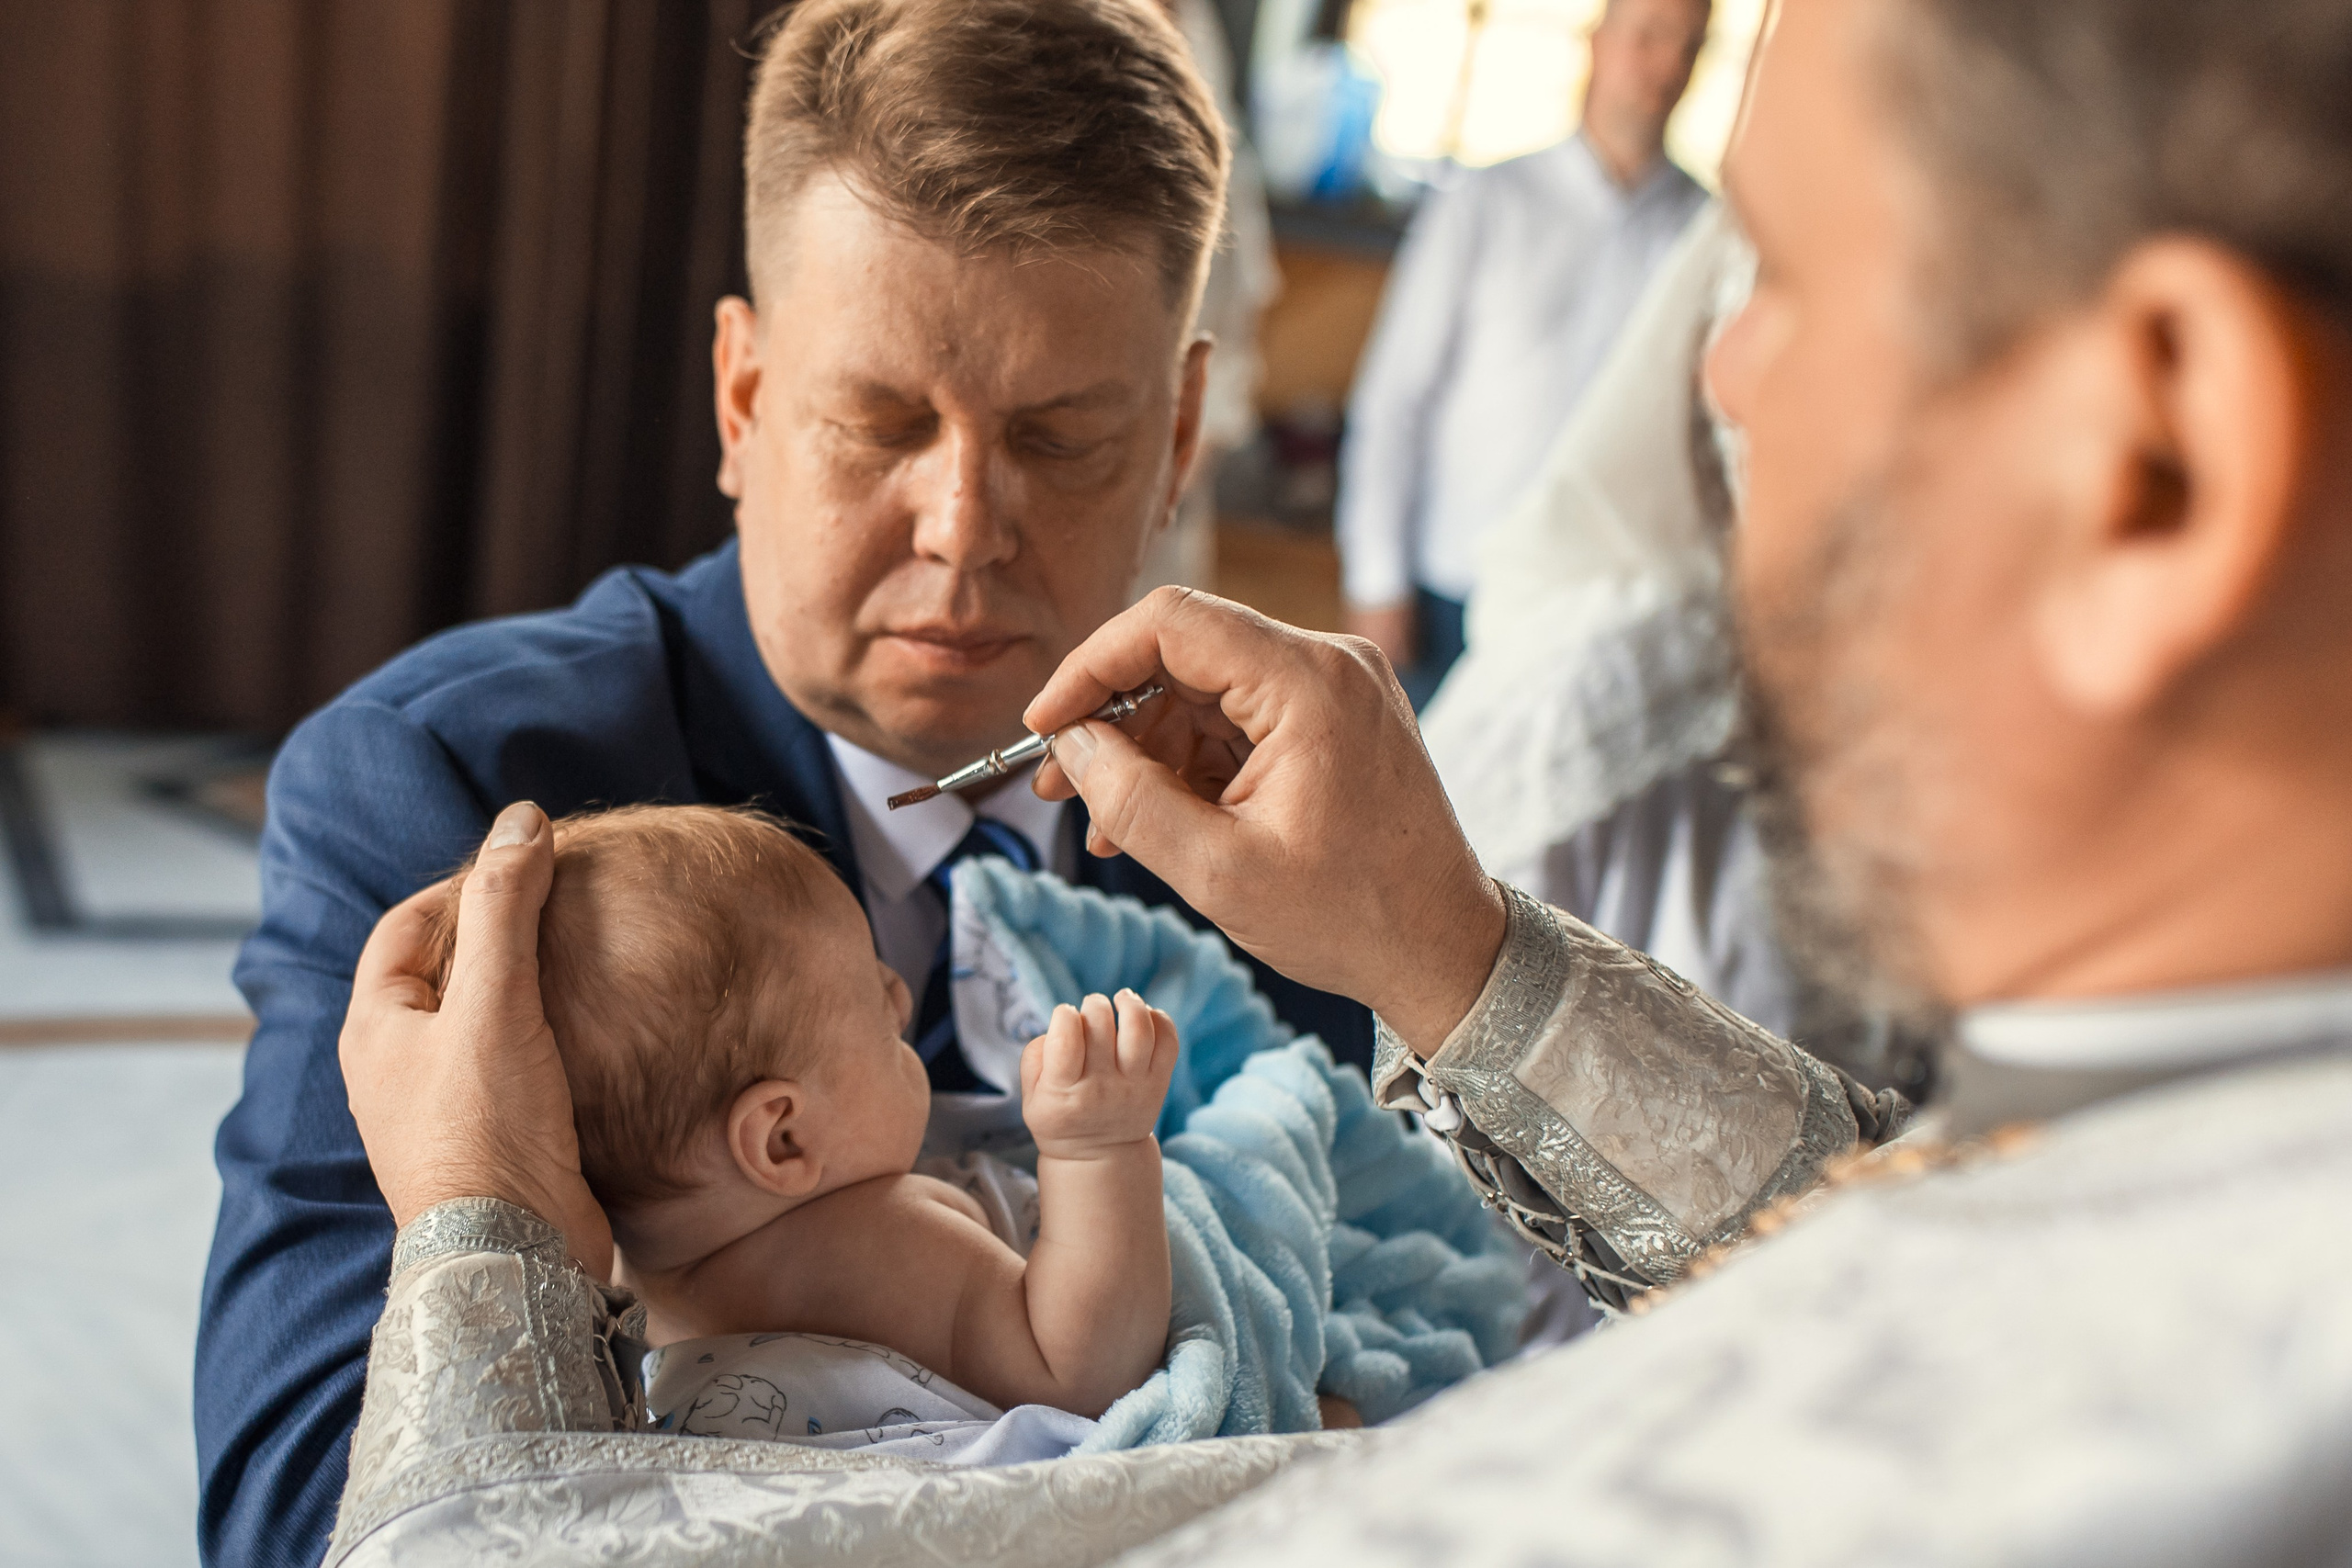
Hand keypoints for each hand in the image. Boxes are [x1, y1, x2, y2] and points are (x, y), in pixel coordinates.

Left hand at [339, 801, 612, 1278]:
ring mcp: (446, 1107)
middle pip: (447, 971)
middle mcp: (400, 1067)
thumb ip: (506, 908)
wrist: (515, 1254)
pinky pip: (520, 1065)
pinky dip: (553, 1036)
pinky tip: (598, 1027)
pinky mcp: (496, 1139)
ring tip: (590, 957)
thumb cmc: (485, 1129)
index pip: (407, 925)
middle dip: (502, 934)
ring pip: (486, 1021)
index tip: (530, 867)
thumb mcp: (495, 1003)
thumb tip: (522, 819)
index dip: (464, 885)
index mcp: (376, 1028)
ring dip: (531, 987)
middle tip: (568, 905)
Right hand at [1020, 990, 1178, 1158]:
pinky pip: (1169, 1042)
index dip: (1064, 1015)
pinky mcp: (1159, 1083)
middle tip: (1090, 1009)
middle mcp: (1102, 1087)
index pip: (1066, 1040)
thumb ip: (1034, 1057)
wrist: (1099, 1156)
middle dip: (1093, 1005)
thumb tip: (1059, 1024)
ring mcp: (1134, 1085)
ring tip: (1122, 998)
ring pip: (1140, 1030)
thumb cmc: (1060, 1117)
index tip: (1065, 1017)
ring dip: (1130, 1003)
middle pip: (1101, 1026)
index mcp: (1064, 1091)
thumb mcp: (1031, 1098)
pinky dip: (1160, 1019)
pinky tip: (1144, 1016)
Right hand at [1026, 588, 1505, 1053]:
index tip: (1045, 725)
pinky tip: (1154, 819)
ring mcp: (1337, 687)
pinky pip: (1241, 717)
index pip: (1170, 622)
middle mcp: (1328, 663)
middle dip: (1112, 715)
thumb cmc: (1350, 919)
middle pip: (1185, 651)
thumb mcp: (1218, 871)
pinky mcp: (1336, 717)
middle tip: (1056, 782)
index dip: (1091, 666)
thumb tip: (1068, 747)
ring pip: (1206, 689)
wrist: (1445, 952)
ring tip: (1102, 822)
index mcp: (1308, 682)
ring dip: (1147, 748)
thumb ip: (1129, 800)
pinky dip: (1193, 761)